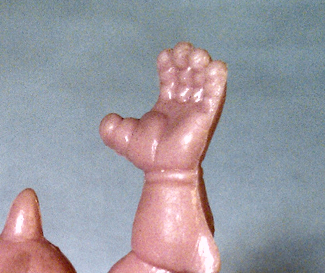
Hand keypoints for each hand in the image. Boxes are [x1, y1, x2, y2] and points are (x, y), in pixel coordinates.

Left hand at [100, 42, 226, 171]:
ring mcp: (196, 106)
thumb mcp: (122, 138)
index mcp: (167, 104)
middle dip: (185, 57)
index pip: (171, 76)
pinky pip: (216, 90)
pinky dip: (216, 76)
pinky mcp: (208, 112)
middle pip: (187, 71)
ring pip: (202, 77)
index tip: (164, 56)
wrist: (162, 170)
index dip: (168, 63)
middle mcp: (183, 102)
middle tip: (181, 50)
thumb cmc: (147, 155)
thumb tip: (107, 119)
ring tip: (194, 56)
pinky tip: (212, 66)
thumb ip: (111, 128)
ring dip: (200, 62)